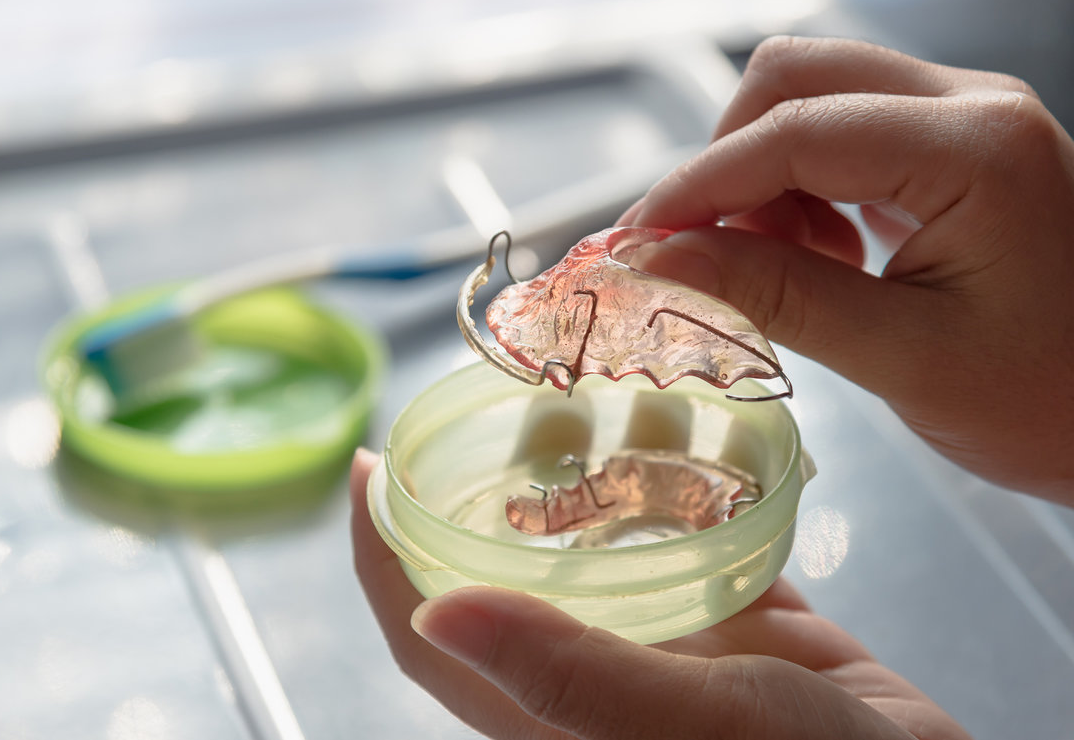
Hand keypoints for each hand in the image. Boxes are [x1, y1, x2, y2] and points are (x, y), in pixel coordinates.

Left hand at [350, 448, 970, 739]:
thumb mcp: (683, 722)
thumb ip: (563, 673)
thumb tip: (431, 610)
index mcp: (550, 709)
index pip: (428, 630)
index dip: (378, 555)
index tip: (363, 467)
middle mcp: (592, 669)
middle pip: (502, 566)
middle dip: (479, 484)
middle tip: (483, 406)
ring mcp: (664, 641)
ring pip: (594, 541)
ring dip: (580, 468)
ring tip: (579, 393)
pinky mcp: (735, 618)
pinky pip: (684, 532)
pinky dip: (674, 476)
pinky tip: (681, 421)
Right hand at [620, 36, 1073, 505]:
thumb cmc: (1048, 401)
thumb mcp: (904, 357)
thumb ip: (777, 295)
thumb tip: (658, 259)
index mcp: (977, 150)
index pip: (796, 132)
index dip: (698, 185)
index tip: (633, 244)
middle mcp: (973, 104)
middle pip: (796, 79)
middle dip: (726, 164)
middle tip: (696, 253)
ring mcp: (966, 118)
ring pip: (813, 99)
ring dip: (761, 179)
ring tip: (772, 269)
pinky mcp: (955, 146)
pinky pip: (844, 133)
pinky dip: (799, 190)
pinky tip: (819, 259)